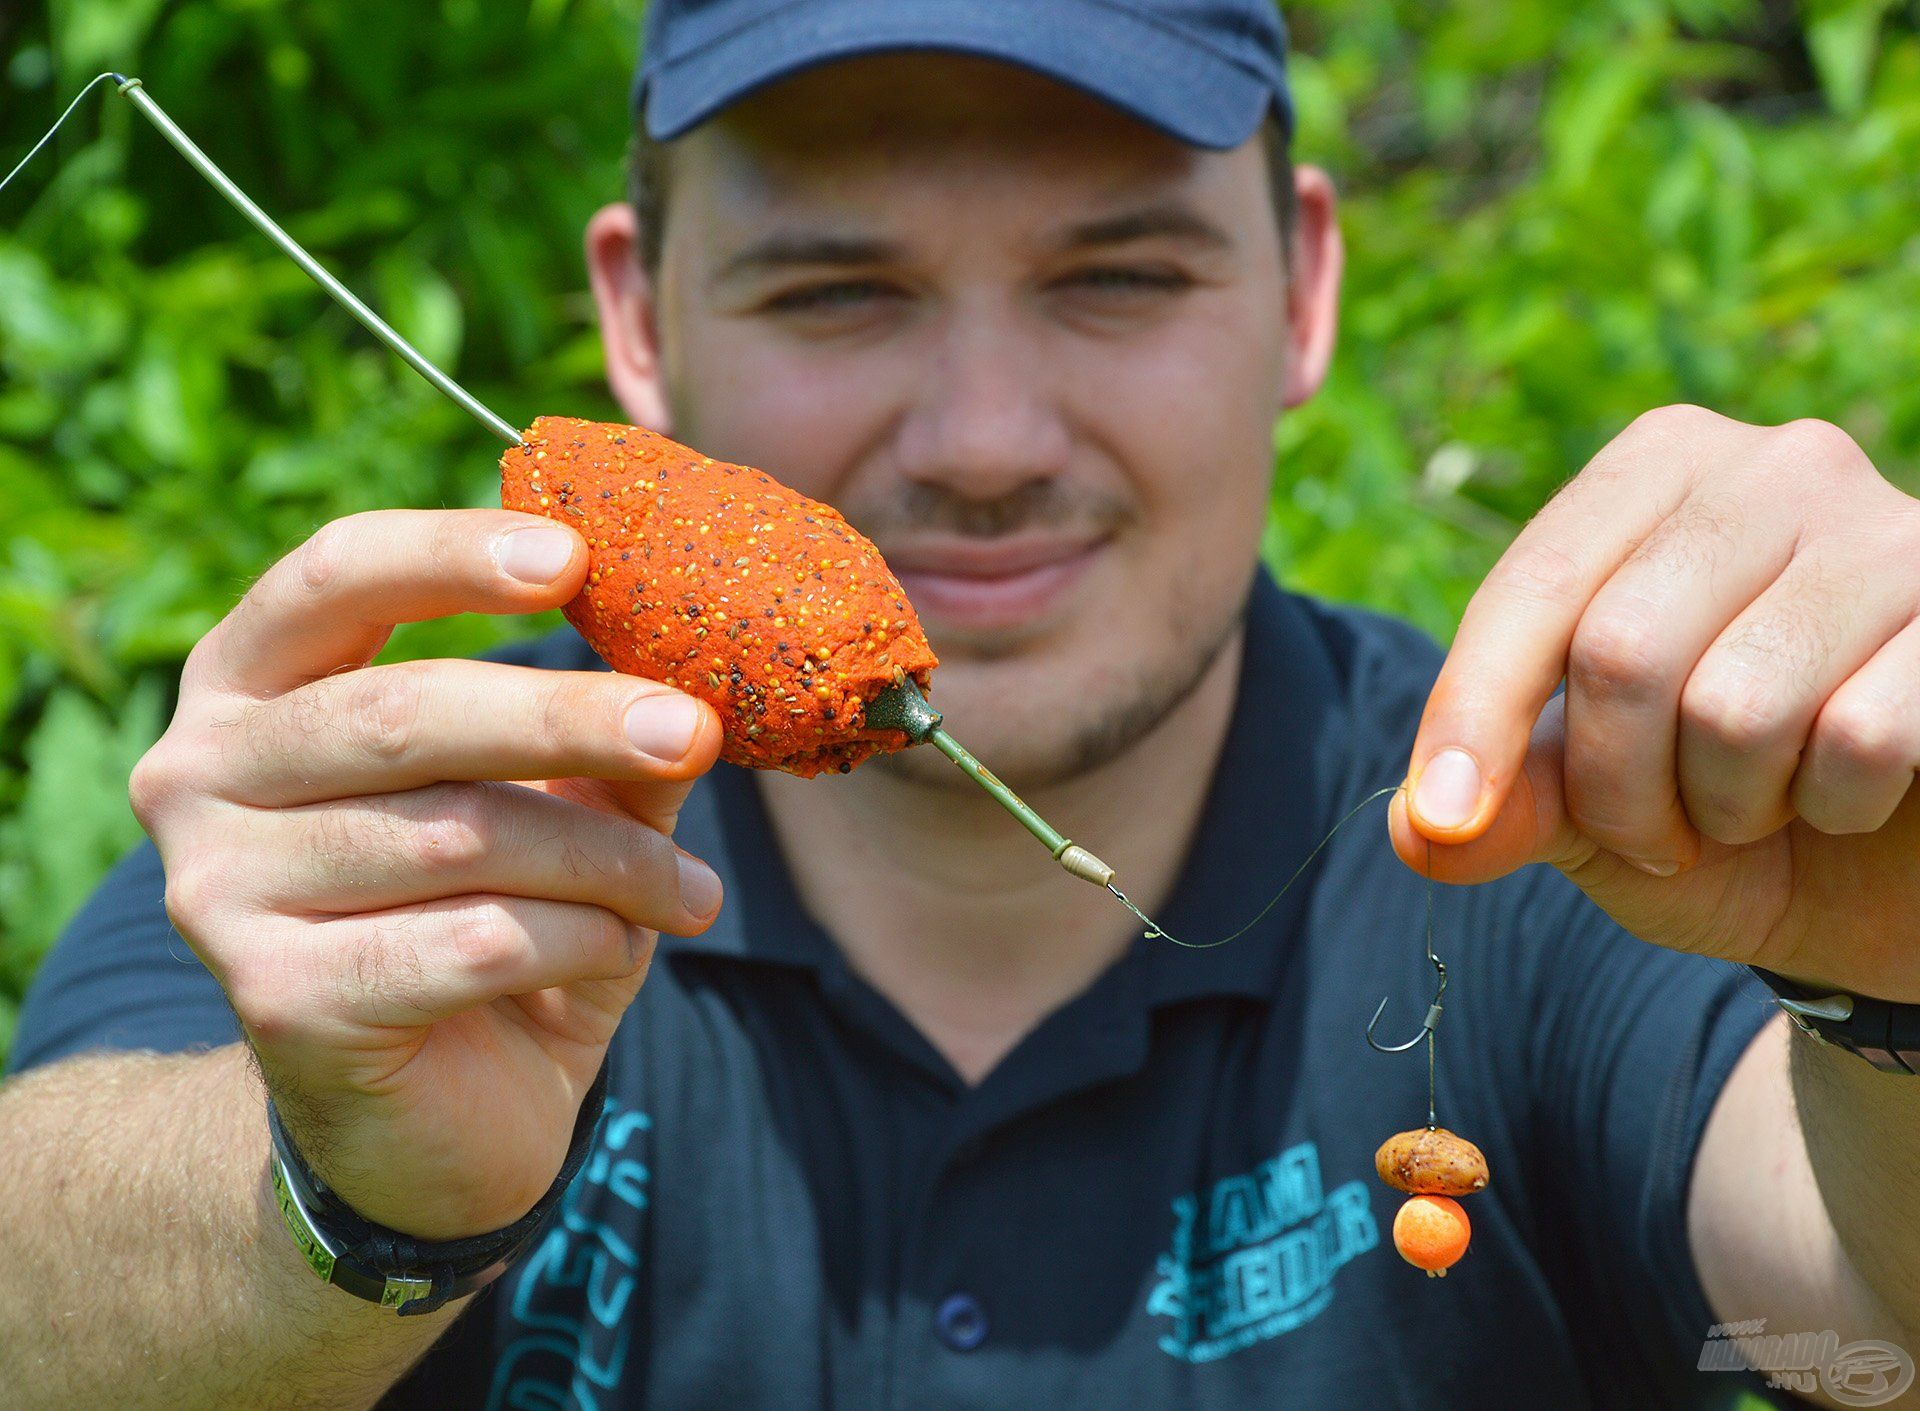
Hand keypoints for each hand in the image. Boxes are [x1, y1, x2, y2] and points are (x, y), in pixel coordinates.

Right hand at [129, 509, 723, 1238]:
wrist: (425, 1121)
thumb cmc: (486, 924)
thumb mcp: (555, 810)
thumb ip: (602, 739)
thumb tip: (692, 674)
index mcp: (255, 686)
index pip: (334, 578)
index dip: (450, 557)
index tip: (576, 557)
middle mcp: (203, 773)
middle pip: (404, 713)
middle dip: (571, 720)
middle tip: (696, 731)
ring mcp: (219, 890)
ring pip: (458, 836)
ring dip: (608, 860)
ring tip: (688, 890)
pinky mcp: (275, 999)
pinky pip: (473, 941)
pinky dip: (578, 940)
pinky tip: (620, 952)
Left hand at [1391, 406, 1919, 1000]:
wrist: (1894, 872)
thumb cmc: (1733, 812)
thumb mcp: (1592, 814)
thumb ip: (1506, 807)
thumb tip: (1418, 832)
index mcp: (1660, 471)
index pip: (1533, 588)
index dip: (1473, 715)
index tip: (1443, 819)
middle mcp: (1779, 466)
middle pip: (1620, 649)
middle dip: (1616, 790)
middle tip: (1659, 834)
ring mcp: (1896, 529)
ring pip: (1735, 705)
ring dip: (1728, 808)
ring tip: (1762, 804)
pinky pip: (1862, 738)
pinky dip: (1837, 807)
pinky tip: (1858, 794)